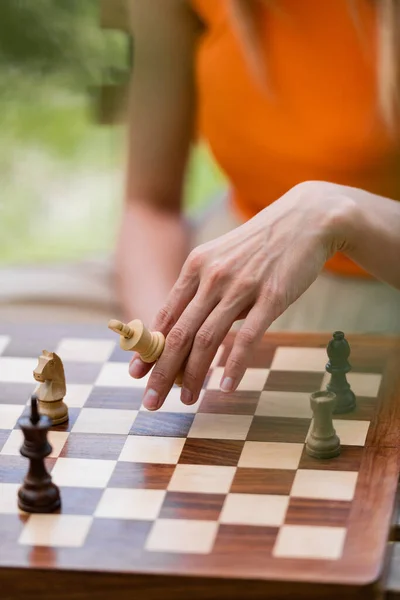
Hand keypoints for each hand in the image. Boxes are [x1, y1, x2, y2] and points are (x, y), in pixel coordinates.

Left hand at [130, 181, 348, 409]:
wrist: (305, 219)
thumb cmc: (260, 244)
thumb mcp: (221, 258)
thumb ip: (202, 289)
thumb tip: (186, 328)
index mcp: (195, 266)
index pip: (165, 316)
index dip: (148, 349)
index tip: (135, 374)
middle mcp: (212, 277)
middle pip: (179, 334)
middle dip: (161, 372)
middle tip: (151, 401)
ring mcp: (241, 287)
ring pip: (208, 339)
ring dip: (193, 375)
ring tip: (187, 400)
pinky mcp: (272, 296)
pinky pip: (247, 337)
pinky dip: (234, 365)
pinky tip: (225, 387)